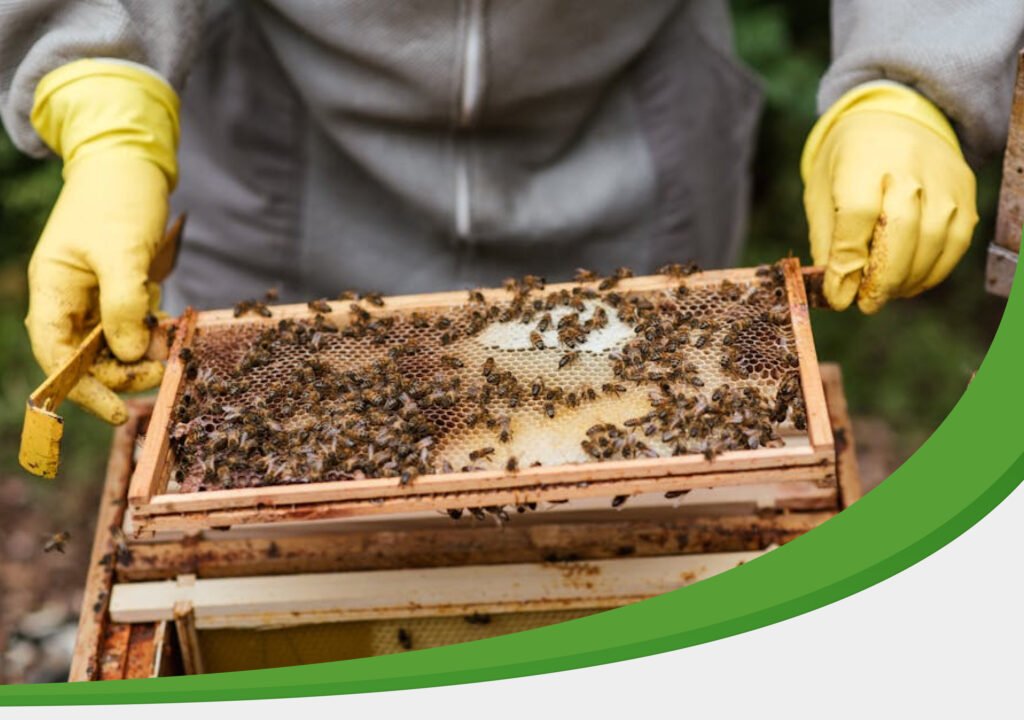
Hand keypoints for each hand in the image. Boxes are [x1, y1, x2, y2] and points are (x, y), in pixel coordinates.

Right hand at [26, 60, 178, 423]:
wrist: (131, 162)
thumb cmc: (119, 199)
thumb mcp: (123, 251)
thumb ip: (123, 304)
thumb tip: (128, 355)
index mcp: (53, 289)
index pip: (56, 354)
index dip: (82, 388)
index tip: (117, 410)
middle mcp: (68, 298)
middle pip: (87, 358)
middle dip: (123, 370)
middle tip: (162, 367)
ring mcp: (94, 295)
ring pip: (113, 345)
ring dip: (140, 352)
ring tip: (169, 342)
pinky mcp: (120, 290)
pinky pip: (132, 325)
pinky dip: (150, 332)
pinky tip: (167, 323)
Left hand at [802, 82, 977, 312]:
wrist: (894, 118)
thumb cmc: (848, 164)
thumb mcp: (823, 192)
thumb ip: (828, 240)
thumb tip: (836, 290)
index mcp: (862, 161)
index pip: (857, 216)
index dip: (849, 263)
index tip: (839, 296)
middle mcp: (908, 167)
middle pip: (901, 231)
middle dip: (882, 279)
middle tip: (866, 304)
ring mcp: (942, 179)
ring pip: (933, 241)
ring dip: (908, 279)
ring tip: (886, 294)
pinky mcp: (965, 190)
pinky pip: (956, 241)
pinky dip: (934, 270)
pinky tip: (911, 282)